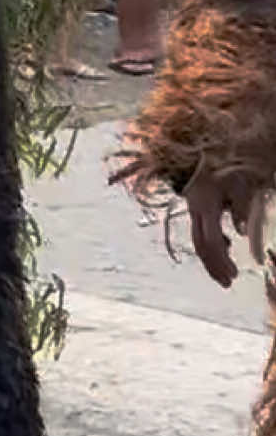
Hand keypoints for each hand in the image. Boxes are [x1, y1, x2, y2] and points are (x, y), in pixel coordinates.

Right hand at [184, 162, 259, 287]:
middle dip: (214, 267)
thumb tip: (241, 232)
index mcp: (205, 208)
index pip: (211, 241)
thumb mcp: (238, 183)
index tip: (234, 275)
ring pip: (198, 241)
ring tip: (226, 273)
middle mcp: (195, 212)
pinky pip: (200, 232)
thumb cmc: (221, 165)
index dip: (222, 261)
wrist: (199, 152)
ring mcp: (193, 210)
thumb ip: (241, 207)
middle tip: (229, 282)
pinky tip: (225, 246)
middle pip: (201, 246)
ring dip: (212, 260)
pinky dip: (211, 245)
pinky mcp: (196, 208)